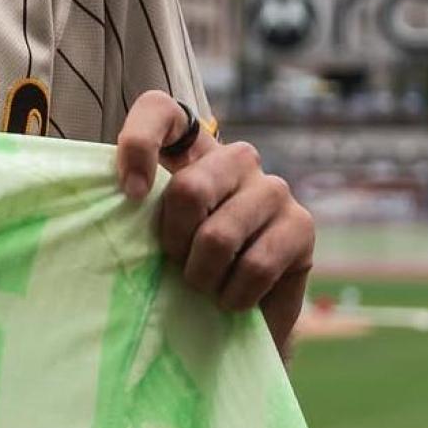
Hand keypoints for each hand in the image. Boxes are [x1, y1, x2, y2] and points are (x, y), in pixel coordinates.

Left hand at [115, 91, 315, 357]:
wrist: (240, 317)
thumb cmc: (184, 269)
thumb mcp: (153, 235)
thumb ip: (135, 210)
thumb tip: (125, 197)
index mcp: (192, 150)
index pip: (160, 110)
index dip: (139, 143)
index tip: (131, 193)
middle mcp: (236, 159)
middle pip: (189, 188)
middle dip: (173, 242)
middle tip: (176, 265)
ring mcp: (273, 189)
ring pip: (219, 235)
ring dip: (201, 276)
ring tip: (204, 287)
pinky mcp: (302, 225)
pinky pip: (255, 265)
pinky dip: (233, 295)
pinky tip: (231, 300)